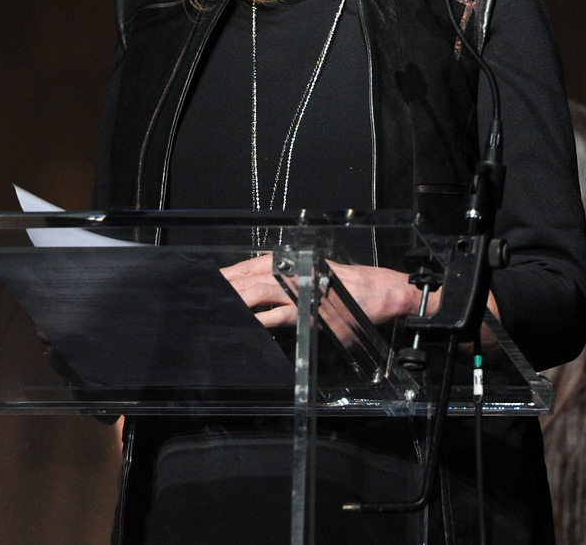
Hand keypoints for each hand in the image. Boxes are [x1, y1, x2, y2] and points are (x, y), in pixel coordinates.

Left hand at [220, 256, 431, 327]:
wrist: (380, 293)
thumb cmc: (346, 288)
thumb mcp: (312, 280)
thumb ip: (287, 283)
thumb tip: (260, 293)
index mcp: (293, 264)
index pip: (252, 265)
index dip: (230, 274)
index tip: (212, 281)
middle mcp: (294, 272)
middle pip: (250, 275)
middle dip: (226, 285)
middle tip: (205, 293)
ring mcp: (302, 290)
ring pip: (261, 289)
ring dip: (238, 298)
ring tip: (219, 304)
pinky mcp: (312, 309)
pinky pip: (283, 312)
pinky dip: (265, 317)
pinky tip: (251, 322)